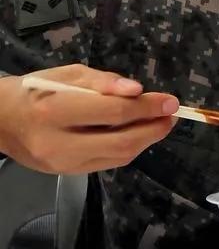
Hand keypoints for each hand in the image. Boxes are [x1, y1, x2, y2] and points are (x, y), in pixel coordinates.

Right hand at [0, 64, 178, 173]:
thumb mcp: (68, 74)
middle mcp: (58, 143)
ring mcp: (62, 164)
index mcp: (56, 111)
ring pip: (119, 157)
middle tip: (172, 115)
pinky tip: (137, 134)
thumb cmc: (36, 90)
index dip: (148, 107)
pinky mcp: (67, 174)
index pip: (114, 112)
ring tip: (159, 123)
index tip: (171, 101)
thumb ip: (104, 82)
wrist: (1, 121)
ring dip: (146, 140)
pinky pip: (108, 163)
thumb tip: (137, 90)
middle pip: (122, 142)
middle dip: (154, 129)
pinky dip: (128, 148)